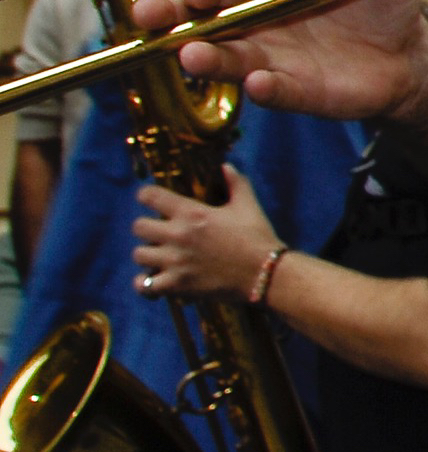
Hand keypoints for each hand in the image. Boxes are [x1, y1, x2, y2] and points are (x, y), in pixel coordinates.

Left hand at [132, 169, 283, 303]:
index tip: (150, 199)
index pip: (151, 196)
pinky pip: (144, 285)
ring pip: (138, 255)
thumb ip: (236, 183)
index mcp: (192, 213)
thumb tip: (226, 166)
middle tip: (159, 232)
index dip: (147, 196)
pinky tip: (154, 279)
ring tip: (159, 256)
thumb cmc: (257, 236)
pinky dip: (145, 283)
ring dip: (148, 254)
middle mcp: (178, 235)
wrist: (265, 273)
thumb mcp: (248, 205)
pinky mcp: (176, 285)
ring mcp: (175, 261)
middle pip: (138, 227)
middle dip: (147, 227)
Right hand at [138, 0, 427, 121]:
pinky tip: (258, 84)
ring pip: (226, 60)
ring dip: (208, 59)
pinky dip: (265, 88)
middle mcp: (251, 22)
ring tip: (192, 56)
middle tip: (150, 17)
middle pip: (200, 21)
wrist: (405, 47)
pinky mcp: (295, 90)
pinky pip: (275, 91)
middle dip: (171, 19)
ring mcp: (269, 58)